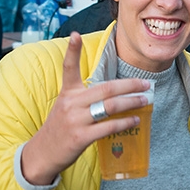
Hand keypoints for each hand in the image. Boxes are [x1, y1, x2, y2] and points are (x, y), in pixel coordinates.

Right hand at [20, 33, 149, 184]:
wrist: (42, 153)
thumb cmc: (60, 128)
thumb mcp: (66, 106)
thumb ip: (84, 97)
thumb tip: (112, 93)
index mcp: (68, 93)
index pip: (69, 68)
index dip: (72, 51)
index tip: (75, 35)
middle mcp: (71, 103)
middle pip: (106, 88)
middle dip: (129, 85)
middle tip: (146, 84)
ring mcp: (76, 120)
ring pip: (110, 106)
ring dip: (131, 102)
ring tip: (146, 100)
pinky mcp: (80, 137)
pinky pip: (108, 127)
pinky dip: (124, 123)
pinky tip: (135, 120)